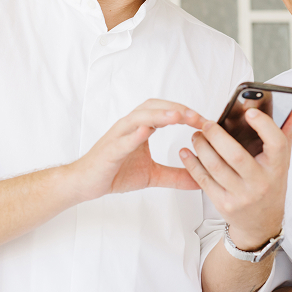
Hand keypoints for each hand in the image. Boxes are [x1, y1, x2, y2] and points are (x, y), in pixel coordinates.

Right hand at [65, 99, 205, 202]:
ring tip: (177, 116)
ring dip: (159, 115)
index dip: (186, 113)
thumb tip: (200, 181)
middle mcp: (130, 126)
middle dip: (177, 109)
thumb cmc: (115, 172)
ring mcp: (118, 136)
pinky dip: (134, 134)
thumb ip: (175, 175)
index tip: (205, 122)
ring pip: (139, 118)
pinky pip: (122, 140)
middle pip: (154, 107)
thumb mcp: (152, 175)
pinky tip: (146, 131)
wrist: (85, 183)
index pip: (166, 112)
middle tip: (197, 117)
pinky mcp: (109, 151)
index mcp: (141, 128)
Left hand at [180, 108, 291, 248]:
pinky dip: (192, 165)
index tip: (250, 112)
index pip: (276, 144)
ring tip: (197, 136)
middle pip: (236, 155)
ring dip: (202, 148)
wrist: (261, 224)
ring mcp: (241, 196)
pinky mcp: (224, 204)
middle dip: (217, 136)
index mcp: (277, 169)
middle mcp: (260, 183)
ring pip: (216, 167)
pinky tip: (187, 153)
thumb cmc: (270, 187)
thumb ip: (284, 136)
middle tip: (207, 124)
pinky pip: (204, 181)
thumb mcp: (282, 164)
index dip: (264, 125)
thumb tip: (290, 111)